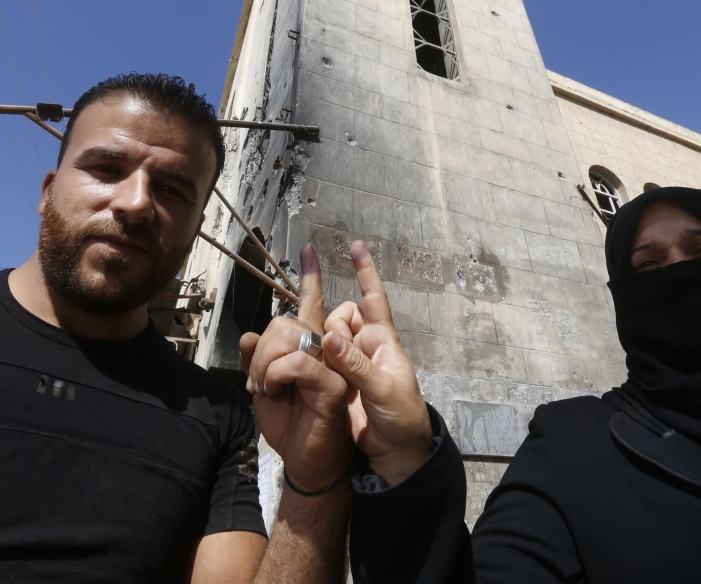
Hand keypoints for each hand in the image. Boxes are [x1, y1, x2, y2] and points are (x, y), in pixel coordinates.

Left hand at [240, 244, 349, 491]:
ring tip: (265, 390)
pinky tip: (275, 393)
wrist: (305, 462)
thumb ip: (257, 360)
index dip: (311, 276)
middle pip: (287, 320)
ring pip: (291, 336)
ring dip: (265, 365)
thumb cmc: (289, 425)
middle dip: (261, 349)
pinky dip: (276, 376)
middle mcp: (325, 351)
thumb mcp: (263, 389)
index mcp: (310, 347)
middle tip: (256, 382)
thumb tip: (250, 336)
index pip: (311, 305)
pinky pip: (297, 363)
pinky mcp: (334, 385)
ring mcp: (332, 366)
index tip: (309, 248)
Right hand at [322, 241, 432, 485]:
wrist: (393, 454)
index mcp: (383, 341)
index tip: (357, 246)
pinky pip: (315, 360)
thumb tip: (329, 337)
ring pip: (324, 337)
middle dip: (333, 329)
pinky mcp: (331, 381)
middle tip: (334, 357)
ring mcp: (346, 364)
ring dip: (319, 347)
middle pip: (339, 317)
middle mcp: (363, 347)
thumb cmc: (402, 417)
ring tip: (325, 372)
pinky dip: (307, 360)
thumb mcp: (385, 390)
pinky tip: (299, 372)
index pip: (374, 300)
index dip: (366, 273)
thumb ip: (356, 365)